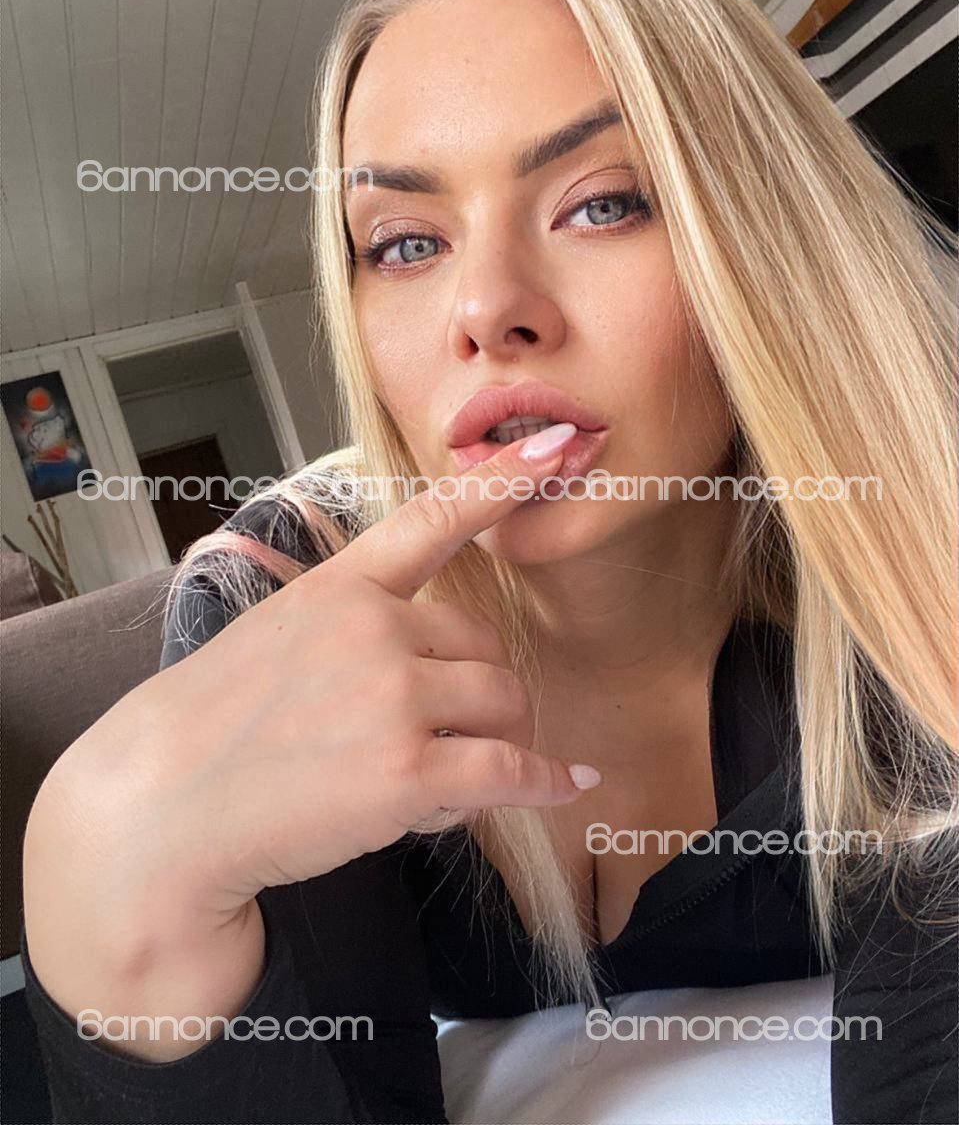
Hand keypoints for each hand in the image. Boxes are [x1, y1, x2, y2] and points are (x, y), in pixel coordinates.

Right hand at [22, 422, 599, 1056]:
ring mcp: (393, 696)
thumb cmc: (213, 728)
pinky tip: (567, 782)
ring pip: (505, 705)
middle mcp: (374, 628)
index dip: (501, 479)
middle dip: (475, 694)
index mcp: (339, 587)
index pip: (433, 520)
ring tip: (429, 778)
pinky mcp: (408, 771)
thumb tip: (433, 657)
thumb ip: (352, 626)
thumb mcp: (275, 636)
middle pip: (488, 648)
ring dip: (489, 741)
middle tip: (424, 739)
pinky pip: (511, 768)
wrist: (158, 810)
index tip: (555, 445)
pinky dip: (545, 779)